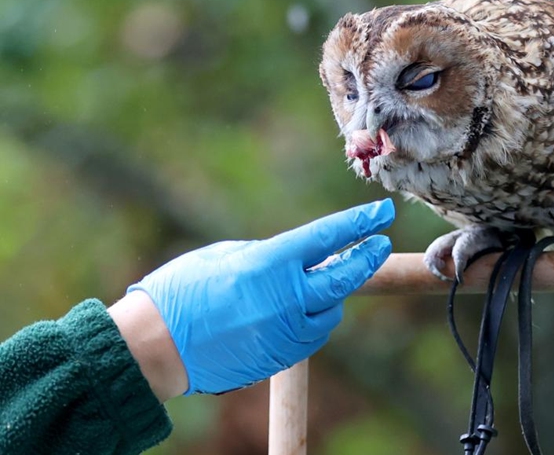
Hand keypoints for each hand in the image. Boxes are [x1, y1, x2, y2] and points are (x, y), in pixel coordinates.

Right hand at [126, 199, 393, 394]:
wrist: (156, 346)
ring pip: (331, 310)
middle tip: (381, 244)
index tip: (382, 213)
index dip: (359, 222)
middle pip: (344, 277)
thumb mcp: (226, 255)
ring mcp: (285, 331)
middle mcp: (284, 298)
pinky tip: (304, 309)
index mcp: (268, 263)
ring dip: (334, 294)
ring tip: (325, 280)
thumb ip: (269, 255)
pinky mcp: (281, 355)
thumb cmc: (182, 292)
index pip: (327, 237)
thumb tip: (300, 258)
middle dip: (367, 257)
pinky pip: (313, 334)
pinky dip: (316, 319)